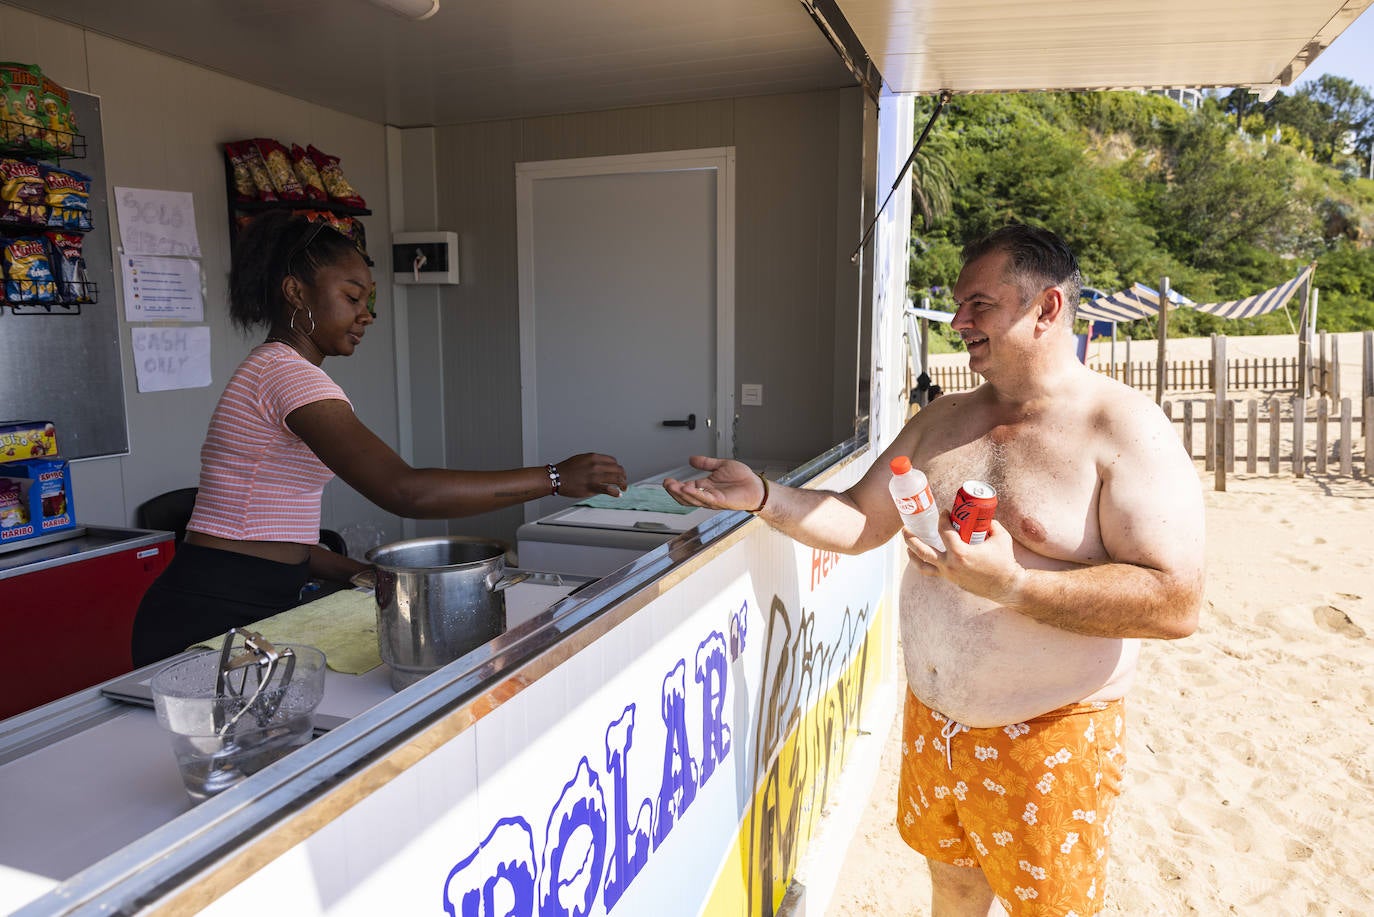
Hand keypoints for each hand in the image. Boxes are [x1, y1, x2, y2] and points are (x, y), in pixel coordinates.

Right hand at [554, 453, 627, 497]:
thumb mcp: (581, 459)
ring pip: (617, 478)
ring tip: (624, 487)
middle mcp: (596, 465)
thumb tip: (603, 467)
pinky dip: (616, 492)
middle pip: (617, 469)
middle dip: (623, 475)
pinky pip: (609, 489)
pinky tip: (617, 494)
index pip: (613, 461)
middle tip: (623, 480)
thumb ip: (593, 461)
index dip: (617, 467)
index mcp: (594, 457)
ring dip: (623, 484)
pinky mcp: (592, 486)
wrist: (556, 477)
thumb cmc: (566, 470)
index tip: (618, 471)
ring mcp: (595, 476)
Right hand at [662, 455, 762, 510]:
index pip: (686, 489)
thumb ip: (706, 463)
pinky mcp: (720, 501)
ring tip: (672, 486)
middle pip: (685, 497)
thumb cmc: (742, 479)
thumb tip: (691, 459)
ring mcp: (713, 499)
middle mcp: (707, 495)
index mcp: (705, 487)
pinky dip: (695, 494)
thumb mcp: (721, 465)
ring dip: (680, 493)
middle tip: (666, 484)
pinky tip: (687, 489)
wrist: (756, 486)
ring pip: (692, 499)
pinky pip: (704, 499)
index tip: (667, 480)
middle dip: (674, 491)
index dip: (675, 486)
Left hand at [903, 516, 1025, 605]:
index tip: (943, 513)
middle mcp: (950, 564)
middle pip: (922, 550)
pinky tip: (921, 558)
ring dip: (912, 554)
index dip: (941, 519)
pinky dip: (924, 564)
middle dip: (911, 538)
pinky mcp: (951, 580)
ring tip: (907, 546)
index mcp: (960, 553)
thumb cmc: (1004, 561)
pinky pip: (932, 572)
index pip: (943, 531)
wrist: (1007, 586)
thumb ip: (990, 524)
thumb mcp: (1000, 537)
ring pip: (922, 565)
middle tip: (905, 528)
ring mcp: (949, 574)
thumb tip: (983, 516)